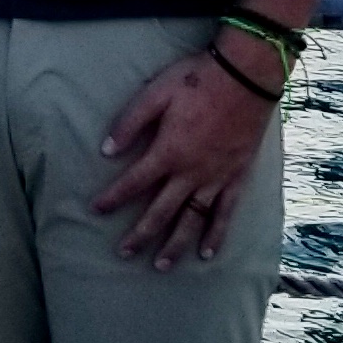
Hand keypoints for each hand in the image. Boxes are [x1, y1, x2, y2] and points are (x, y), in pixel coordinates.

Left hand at [94, 49, 275, 267]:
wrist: (245, 76)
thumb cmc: (197, 80)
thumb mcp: (156, 93)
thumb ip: (130, 122)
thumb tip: (105, 149)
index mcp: (168, 151)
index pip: (133, 182)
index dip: (113, 198)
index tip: (96, 210)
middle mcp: (190, 172)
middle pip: (160, 211)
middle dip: (140, 234)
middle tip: (123, 253)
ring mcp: (215, 178)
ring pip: (192, 220)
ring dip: (174, 244)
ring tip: (160, 265)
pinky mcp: (237, 177)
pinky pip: (225, 213)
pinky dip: (216, 235)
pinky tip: (206, 253)